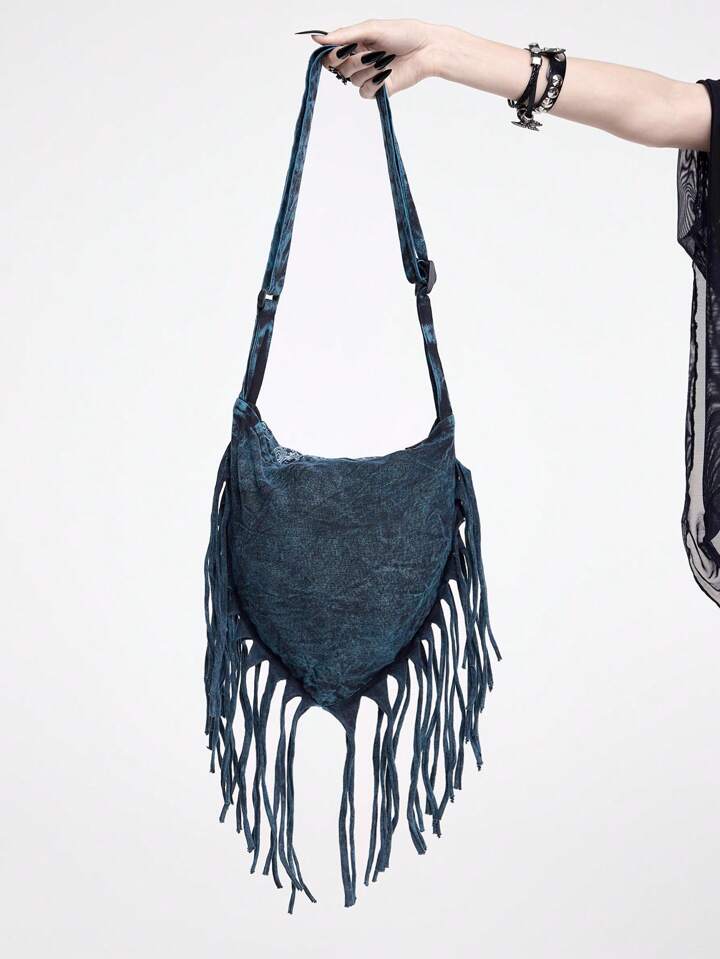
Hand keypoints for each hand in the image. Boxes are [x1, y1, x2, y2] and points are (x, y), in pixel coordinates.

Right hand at [306, 19, 441, 97]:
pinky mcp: (379, 90)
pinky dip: (373, 83)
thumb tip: (317, 38)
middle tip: (370, 52)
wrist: (426, 49)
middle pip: (339, 69)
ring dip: (368, 69)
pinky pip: (364, 92)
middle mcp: (359, 61)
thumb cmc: (403, 33)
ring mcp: (369, 76)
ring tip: (385, 59)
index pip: (331, 56)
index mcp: (355, 45)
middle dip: (353, 60)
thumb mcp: (370, 29)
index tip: (342, 50)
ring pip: (352, 80)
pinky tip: (386, 73)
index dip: (333, 56)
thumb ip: (343, 35)